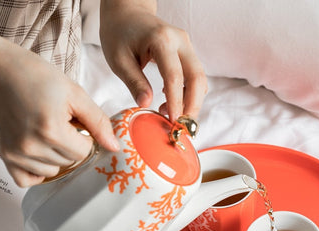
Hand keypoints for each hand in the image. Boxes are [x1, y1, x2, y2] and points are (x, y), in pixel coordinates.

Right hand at [0, 32, 119, 186]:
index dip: (85, 138)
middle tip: (59, 123)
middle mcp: (30, 146)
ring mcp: (15, 153)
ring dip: (56, 156)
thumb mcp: (74, 93)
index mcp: (51, 130)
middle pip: (70, 162)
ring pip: (53, 171)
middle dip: (71, 145)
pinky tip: (39, 152)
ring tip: (47, 132)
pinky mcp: (5, 155)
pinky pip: (27, 180)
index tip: (76, 123)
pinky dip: (37, 171)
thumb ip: (98, 122)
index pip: (84, 153)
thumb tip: (114, 147)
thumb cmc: (33, 75)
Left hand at [99, 0, 206, 121]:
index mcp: (162, 40)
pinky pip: (195, 77)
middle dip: (192, 106)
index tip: (173, 123)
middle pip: (197, 78)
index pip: (174, 76)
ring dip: (192, 102)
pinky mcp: (188, 53)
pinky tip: (172, 104)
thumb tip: (146, 104)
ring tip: (173, 117)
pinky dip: (189, 95)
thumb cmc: (120, 34)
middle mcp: (180, 41)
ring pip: (200, 79)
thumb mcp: (119, 59)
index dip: (176, 102)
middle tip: (182, 128)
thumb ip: (134, 82)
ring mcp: (187, 46)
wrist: (128, 13)